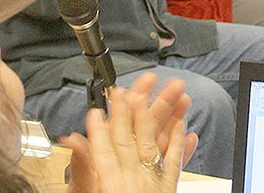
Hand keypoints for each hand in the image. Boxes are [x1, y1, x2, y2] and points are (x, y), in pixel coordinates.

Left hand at [64, 73, 197, 192]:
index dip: (135, 99)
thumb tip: (73, 140)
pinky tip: (190, 135)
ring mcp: (144, 173)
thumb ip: (82, 164)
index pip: (123, 121)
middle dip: (162, 102)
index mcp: (107, 157)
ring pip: (163, 140)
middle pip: (147, 126)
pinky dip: (182, 149)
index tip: (145, 81)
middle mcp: (127, 162)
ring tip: (186, 102)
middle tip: (175, 84)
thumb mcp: (82, 187)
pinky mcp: (158, 186)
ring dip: (175, 119)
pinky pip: (172, 164)